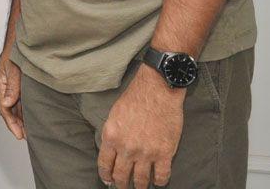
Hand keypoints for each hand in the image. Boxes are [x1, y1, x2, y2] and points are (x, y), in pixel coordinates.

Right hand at [0, 47, 25, 139]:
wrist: (23, 37)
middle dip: (17, 124)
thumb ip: (12, 86)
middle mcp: (6, 86)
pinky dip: (26, 109)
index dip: (12, 123)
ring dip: (22, 118)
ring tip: (30, 130)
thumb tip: (7, 102)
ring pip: (15, 106)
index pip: (4, 108)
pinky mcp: (20, 83)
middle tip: (26, 136)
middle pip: (9, 110)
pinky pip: (21, 100)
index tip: (19, 134)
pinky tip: (33, 115)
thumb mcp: (13, 68)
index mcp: (1, 84)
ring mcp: (13, 85)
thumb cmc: (16, 49)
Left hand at [97, 66, 184, 188]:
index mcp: (111, 137)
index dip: (105, 175)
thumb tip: (112, 150)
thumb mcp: (114, 116)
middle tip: (122, 187)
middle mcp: (127, 148)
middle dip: (120, 184)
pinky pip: (161, 175)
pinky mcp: (164, 153)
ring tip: (139, 187)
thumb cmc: (134, 99)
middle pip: (121, 175)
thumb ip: (112, 135)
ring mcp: (146, 153)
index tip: (107, 180)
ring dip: (139, 186)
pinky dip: (159, 181)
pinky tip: (158, 182)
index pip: (105, 164)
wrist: (157, 91)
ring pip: (140, 179)